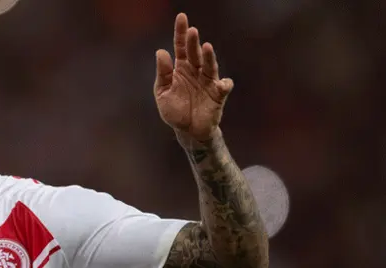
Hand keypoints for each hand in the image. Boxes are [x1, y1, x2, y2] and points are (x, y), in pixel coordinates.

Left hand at [154, 13, 233, 142]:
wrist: (188, 130)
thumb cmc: (175, 110)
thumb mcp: (163, 93)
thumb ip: (163, 74)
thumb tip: (160, 51)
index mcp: (181, 69)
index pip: (180, 47)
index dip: (180, 32)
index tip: (181, 17)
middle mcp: (196, 71)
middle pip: (195, 53)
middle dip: (193, 42)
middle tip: (192, 30)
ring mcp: (208, 82)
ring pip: (209, 66)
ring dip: (208, 57)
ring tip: (206, 48)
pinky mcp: (218, 94)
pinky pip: (223, 87)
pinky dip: (225, 85)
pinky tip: (222, 84)